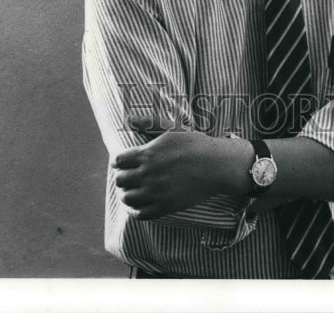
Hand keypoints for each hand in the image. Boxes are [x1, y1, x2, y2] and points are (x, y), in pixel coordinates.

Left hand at [112, 117, 228, 219]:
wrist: (215, 165)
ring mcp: (155, 192)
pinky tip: (140, 204)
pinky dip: (136, 211)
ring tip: (134, 190)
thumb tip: (129, 119)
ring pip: (127, 198)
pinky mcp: (164, 207)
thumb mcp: (171, 129)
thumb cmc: (194, 144)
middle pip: (120, 180)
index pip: (118, 161)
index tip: (124, 162)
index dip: (119, 161)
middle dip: (122, 177)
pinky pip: (140, 214)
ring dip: (128, 194)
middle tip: (130, 176)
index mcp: (147, 153)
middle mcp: (147, 174)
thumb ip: (149, 123)